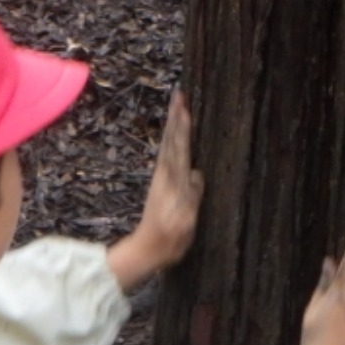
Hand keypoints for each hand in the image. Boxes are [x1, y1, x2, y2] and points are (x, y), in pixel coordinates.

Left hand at [107, 91, 204, 291]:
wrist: (147, 249)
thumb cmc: (170, 238)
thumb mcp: (186, 221)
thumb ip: (192, 196)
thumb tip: (197, 173)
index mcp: (173, 181)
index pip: (180, 146)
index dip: (182, 126)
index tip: (184, 105)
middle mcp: (166, 175)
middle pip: (172, 140)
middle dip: (176, 117)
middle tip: (178, 95)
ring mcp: (162, 179)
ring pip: (168, 145)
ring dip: (173, 126)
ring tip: (178, 108)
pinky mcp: (161, 185)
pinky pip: (168, 155)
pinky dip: (171, 141)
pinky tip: (174, 137)